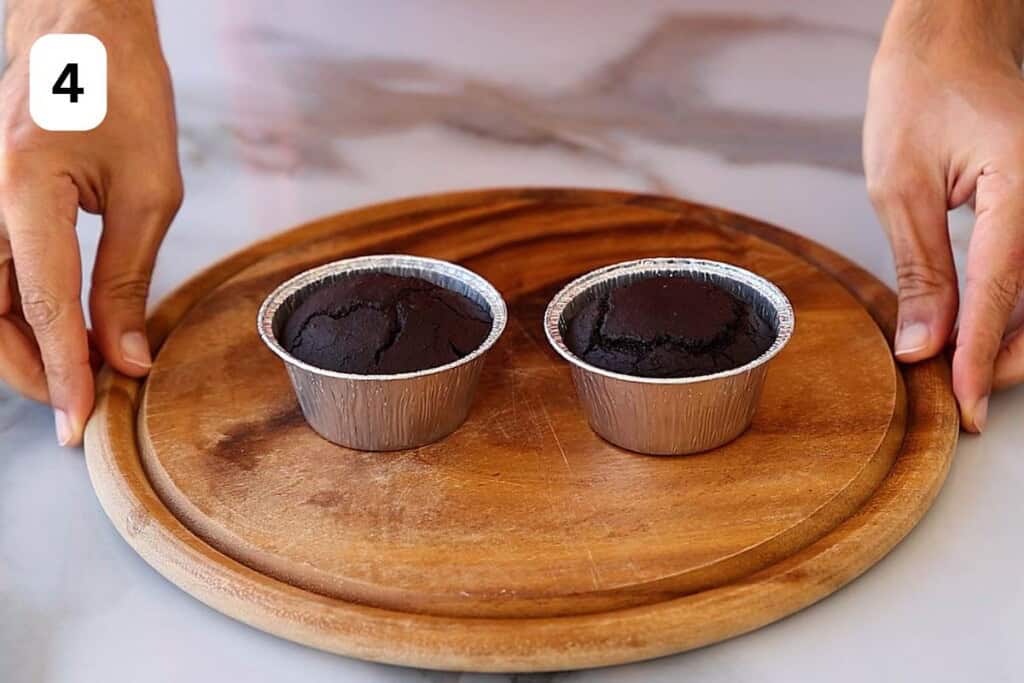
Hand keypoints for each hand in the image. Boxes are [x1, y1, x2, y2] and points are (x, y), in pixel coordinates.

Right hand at [0, 0, 181, 444]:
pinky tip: (61, 335)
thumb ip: (128, 278)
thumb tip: (126, 357)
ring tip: (79, 378)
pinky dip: (22, 314)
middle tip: (84, 407)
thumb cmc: (124, 96)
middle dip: (34, 371)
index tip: (81, 425)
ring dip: (24, 348)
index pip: (41, 306)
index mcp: (21, 189)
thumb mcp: (149, 192)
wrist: (81, 31)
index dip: (63, 374)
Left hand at [864, 1, 1023, 431]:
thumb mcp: (898, 186)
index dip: (979, 356)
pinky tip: (984, 329)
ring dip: (1015, 336)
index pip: (1004, 291)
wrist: (951, 38)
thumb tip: (922, 346)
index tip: (964, 406)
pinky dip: (1016, 306)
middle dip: (1004, 356)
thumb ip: (919, 271)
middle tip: (960, 394)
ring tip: (967, 370)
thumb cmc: (920, 92)